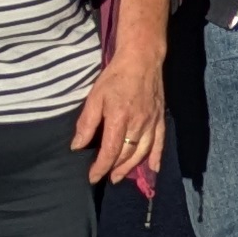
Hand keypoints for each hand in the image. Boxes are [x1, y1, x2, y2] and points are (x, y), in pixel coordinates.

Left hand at [75, 0, 171, 187]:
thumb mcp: (95, 97)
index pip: (110, 152)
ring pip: (142, 152)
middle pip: (127, 155)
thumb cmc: (115, 76)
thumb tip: (77, 146)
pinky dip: (157, 157)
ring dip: (132, 167)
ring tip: (121, 175)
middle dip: (115, 169)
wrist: (142, 59)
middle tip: (106, 177)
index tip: (92, 177)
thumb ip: (86, 124)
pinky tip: (154, 169)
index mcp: (120, 119)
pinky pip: (160, 142)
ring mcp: (151, 122)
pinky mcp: (160, 118)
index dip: (101, 167)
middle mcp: (138, 125)